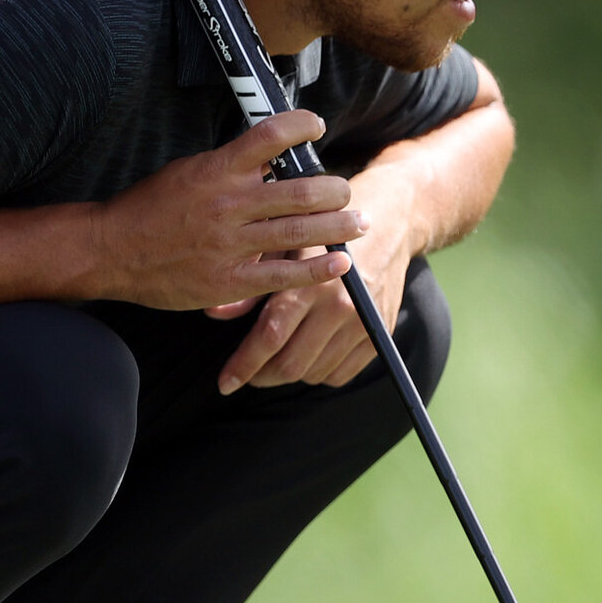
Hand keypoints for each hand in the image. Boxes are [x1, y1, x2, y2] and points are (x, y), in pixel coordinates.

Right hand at [90, 111, 367, 310]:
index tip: (316, 125)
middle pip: (301, 190)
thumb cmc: (149, 208)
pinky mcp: (229, 281)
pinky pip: (284, 275)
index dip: (301, 125)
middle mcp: (229, 203)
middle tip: (347, 191)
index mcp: (218, 169)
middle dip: (335, 189)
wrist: (111, 249)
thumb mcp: (187, 171)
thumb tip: (269, 159)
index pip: (271, 136)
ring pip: (300, 231)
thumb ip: (228, 167)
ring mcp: (231, 244)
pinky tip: (340, 263)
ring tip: (358, 222)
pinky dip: (317, 269)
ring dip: (338, 226)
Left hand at [207, 211, 411, 394]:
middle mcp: (342, 306)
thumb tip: (214, 313)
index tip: (224, 383)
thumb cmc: (323, 231)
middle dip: (261, 376)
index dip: (243, 366)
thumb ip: (250, 284)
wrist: (388, 219)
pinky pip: (339, 374)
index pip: (270, 337)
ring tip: (276, 357)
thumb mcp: (283, 246)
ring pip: (313, 373)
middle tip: (247, 374)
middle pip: (291, 364)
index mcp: (311, 283)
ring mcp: (364, 323)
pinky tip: (307, 354)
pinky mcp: (379, 334)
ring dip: (288, 373)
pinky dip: (317, 373)